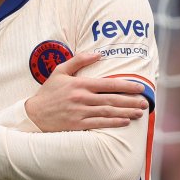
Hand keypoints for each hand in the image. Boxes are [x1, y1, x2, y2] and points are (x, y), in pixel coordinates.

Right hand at [25, 52, 148, 131]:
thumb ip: (79, 60)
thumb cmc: (48, 92)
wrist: (34, 114)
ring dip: (126, 112)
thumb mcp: (60, 71)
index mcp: (80, 84)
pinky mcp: (78, 125)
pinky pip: (100, 124)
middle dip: (131, 100)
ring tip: (140, 112)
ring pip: (109, 112)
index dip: (126, 85)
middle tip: (145, 102)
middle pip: (112, 99)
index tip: (140, 87)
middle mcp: (82, 98)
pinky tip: (125, 122)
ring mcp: (80, 112)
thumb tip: (99, 54)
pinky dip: (114, 123)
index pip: (108, 84)